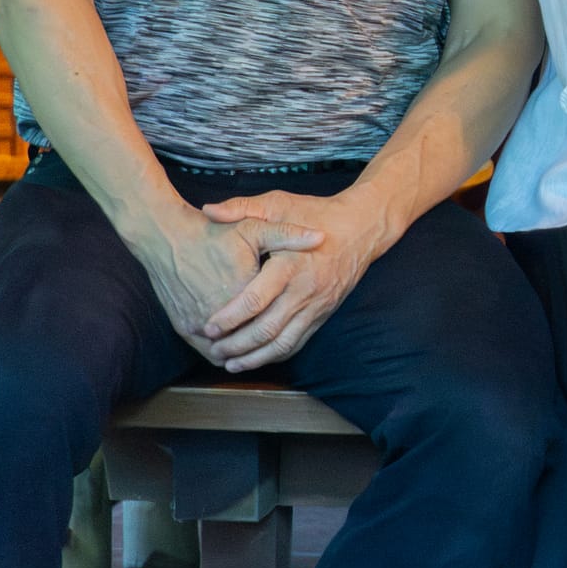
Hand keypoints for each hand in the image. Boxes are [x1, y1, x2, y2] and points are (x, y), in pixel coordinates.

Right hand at [130, 208, 325, 362]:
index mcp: (243, 291)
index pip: (273, 318)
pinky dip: (223, 351)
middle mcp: (219, 314)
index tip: (302, 319)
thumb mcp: (253, 227)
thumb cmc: (211, 233)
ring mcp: (198, 325)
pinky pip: (208, 351)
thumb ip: (288, 234)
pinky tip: (237, 345)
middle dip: (270, 345)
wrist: (163, 237)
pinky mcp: (183, 328)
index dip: (289, 321)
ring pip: (230, 352)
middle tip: (283, 342)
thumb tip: (322, 238)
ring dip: (246, 354)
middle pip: (253, 340)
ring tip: (262, 348)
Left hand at [197, 189, 393, 372]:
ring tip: (230, 363)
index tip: (207, 327)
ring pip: (283, 343)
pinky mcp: (323, 313)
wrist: (360, 227)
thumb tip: (209, 211)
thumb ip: (242, 208)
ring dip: (255, 358)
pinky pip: (298, 342)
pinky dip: (276, 355)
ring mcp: (317, 305)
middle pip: (266, 329)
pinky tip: (257, 358)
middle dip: (236, 345)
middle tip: (213, 350)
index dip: (228, 318)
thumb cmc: (315, 213)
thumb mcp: (279, 204)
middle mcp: (305, 290)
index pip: (255, 301)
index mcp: (290, 265)